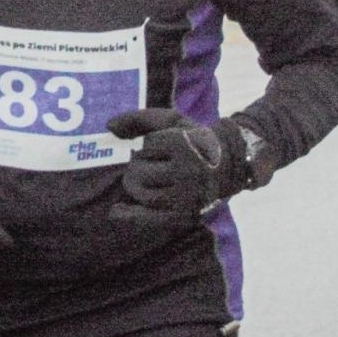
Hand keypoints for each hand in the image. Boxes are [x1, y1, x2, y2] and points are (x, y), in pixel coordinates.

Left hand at [107, 109, 250, 228]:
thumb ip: (140, 118)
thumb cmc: (193, 141)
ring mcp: (185, 196)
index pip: (146, 145)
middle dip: (138, 166)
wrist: (228, 167)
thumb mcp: (173, 122)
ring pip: (141, 193)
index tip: (164, 147)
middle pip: (138, 171)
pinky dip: (129, 216)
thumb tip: (109, 125)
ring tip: (145, 180)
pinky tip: (116, 211)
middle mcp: (186, 170)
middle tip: (152, 165)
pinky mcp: (183, 215)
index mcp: (184, 145)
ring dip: (136, 186)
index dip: (150, 145)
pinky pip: (148, 218)